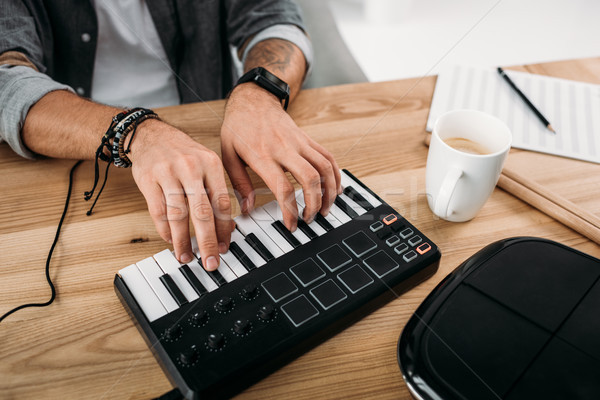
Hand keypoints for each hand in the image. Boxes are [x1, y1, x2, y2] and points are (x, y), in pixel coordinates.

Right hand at [127, 119, 232, 270]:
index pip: (221, 202)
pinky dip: (164, 229)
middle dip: (207, 240)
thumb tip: (227, 227)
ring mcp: (168, 173)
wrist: (150, 134)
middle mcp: (191, 167)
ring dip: (182, 239)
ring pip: (178, 214)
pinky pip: (158, 211)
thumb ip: (216, 191)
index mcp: (211, 163)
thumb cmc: (182, 153)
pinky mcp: (148, 179)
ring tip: (185, 255)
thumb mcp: (206, 163)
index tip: (224, 247)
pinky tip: (170, 239)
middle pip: (202, 211)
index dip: (224, 228)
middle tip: (210, 260)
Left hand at [221, 83, 340, 230]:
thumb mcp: (228, 155)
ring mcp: (299, 142)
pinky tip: (335, 189)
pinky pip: (328, 157)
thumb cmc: (238, 128)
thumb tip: (248, 209)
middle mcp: (284, 148)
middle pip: (310, 178)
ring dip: (330, 191)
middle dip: (315, 203)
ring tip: (325, 209)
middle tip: (310, 219)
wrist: (253, 99)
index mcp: (263, 156)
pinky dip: (335, 175)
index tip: (291, 225)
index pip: (283, 188)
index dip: (290, 211)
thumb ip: (239, 184)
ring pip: (325, 167)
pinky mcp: (307, 139)